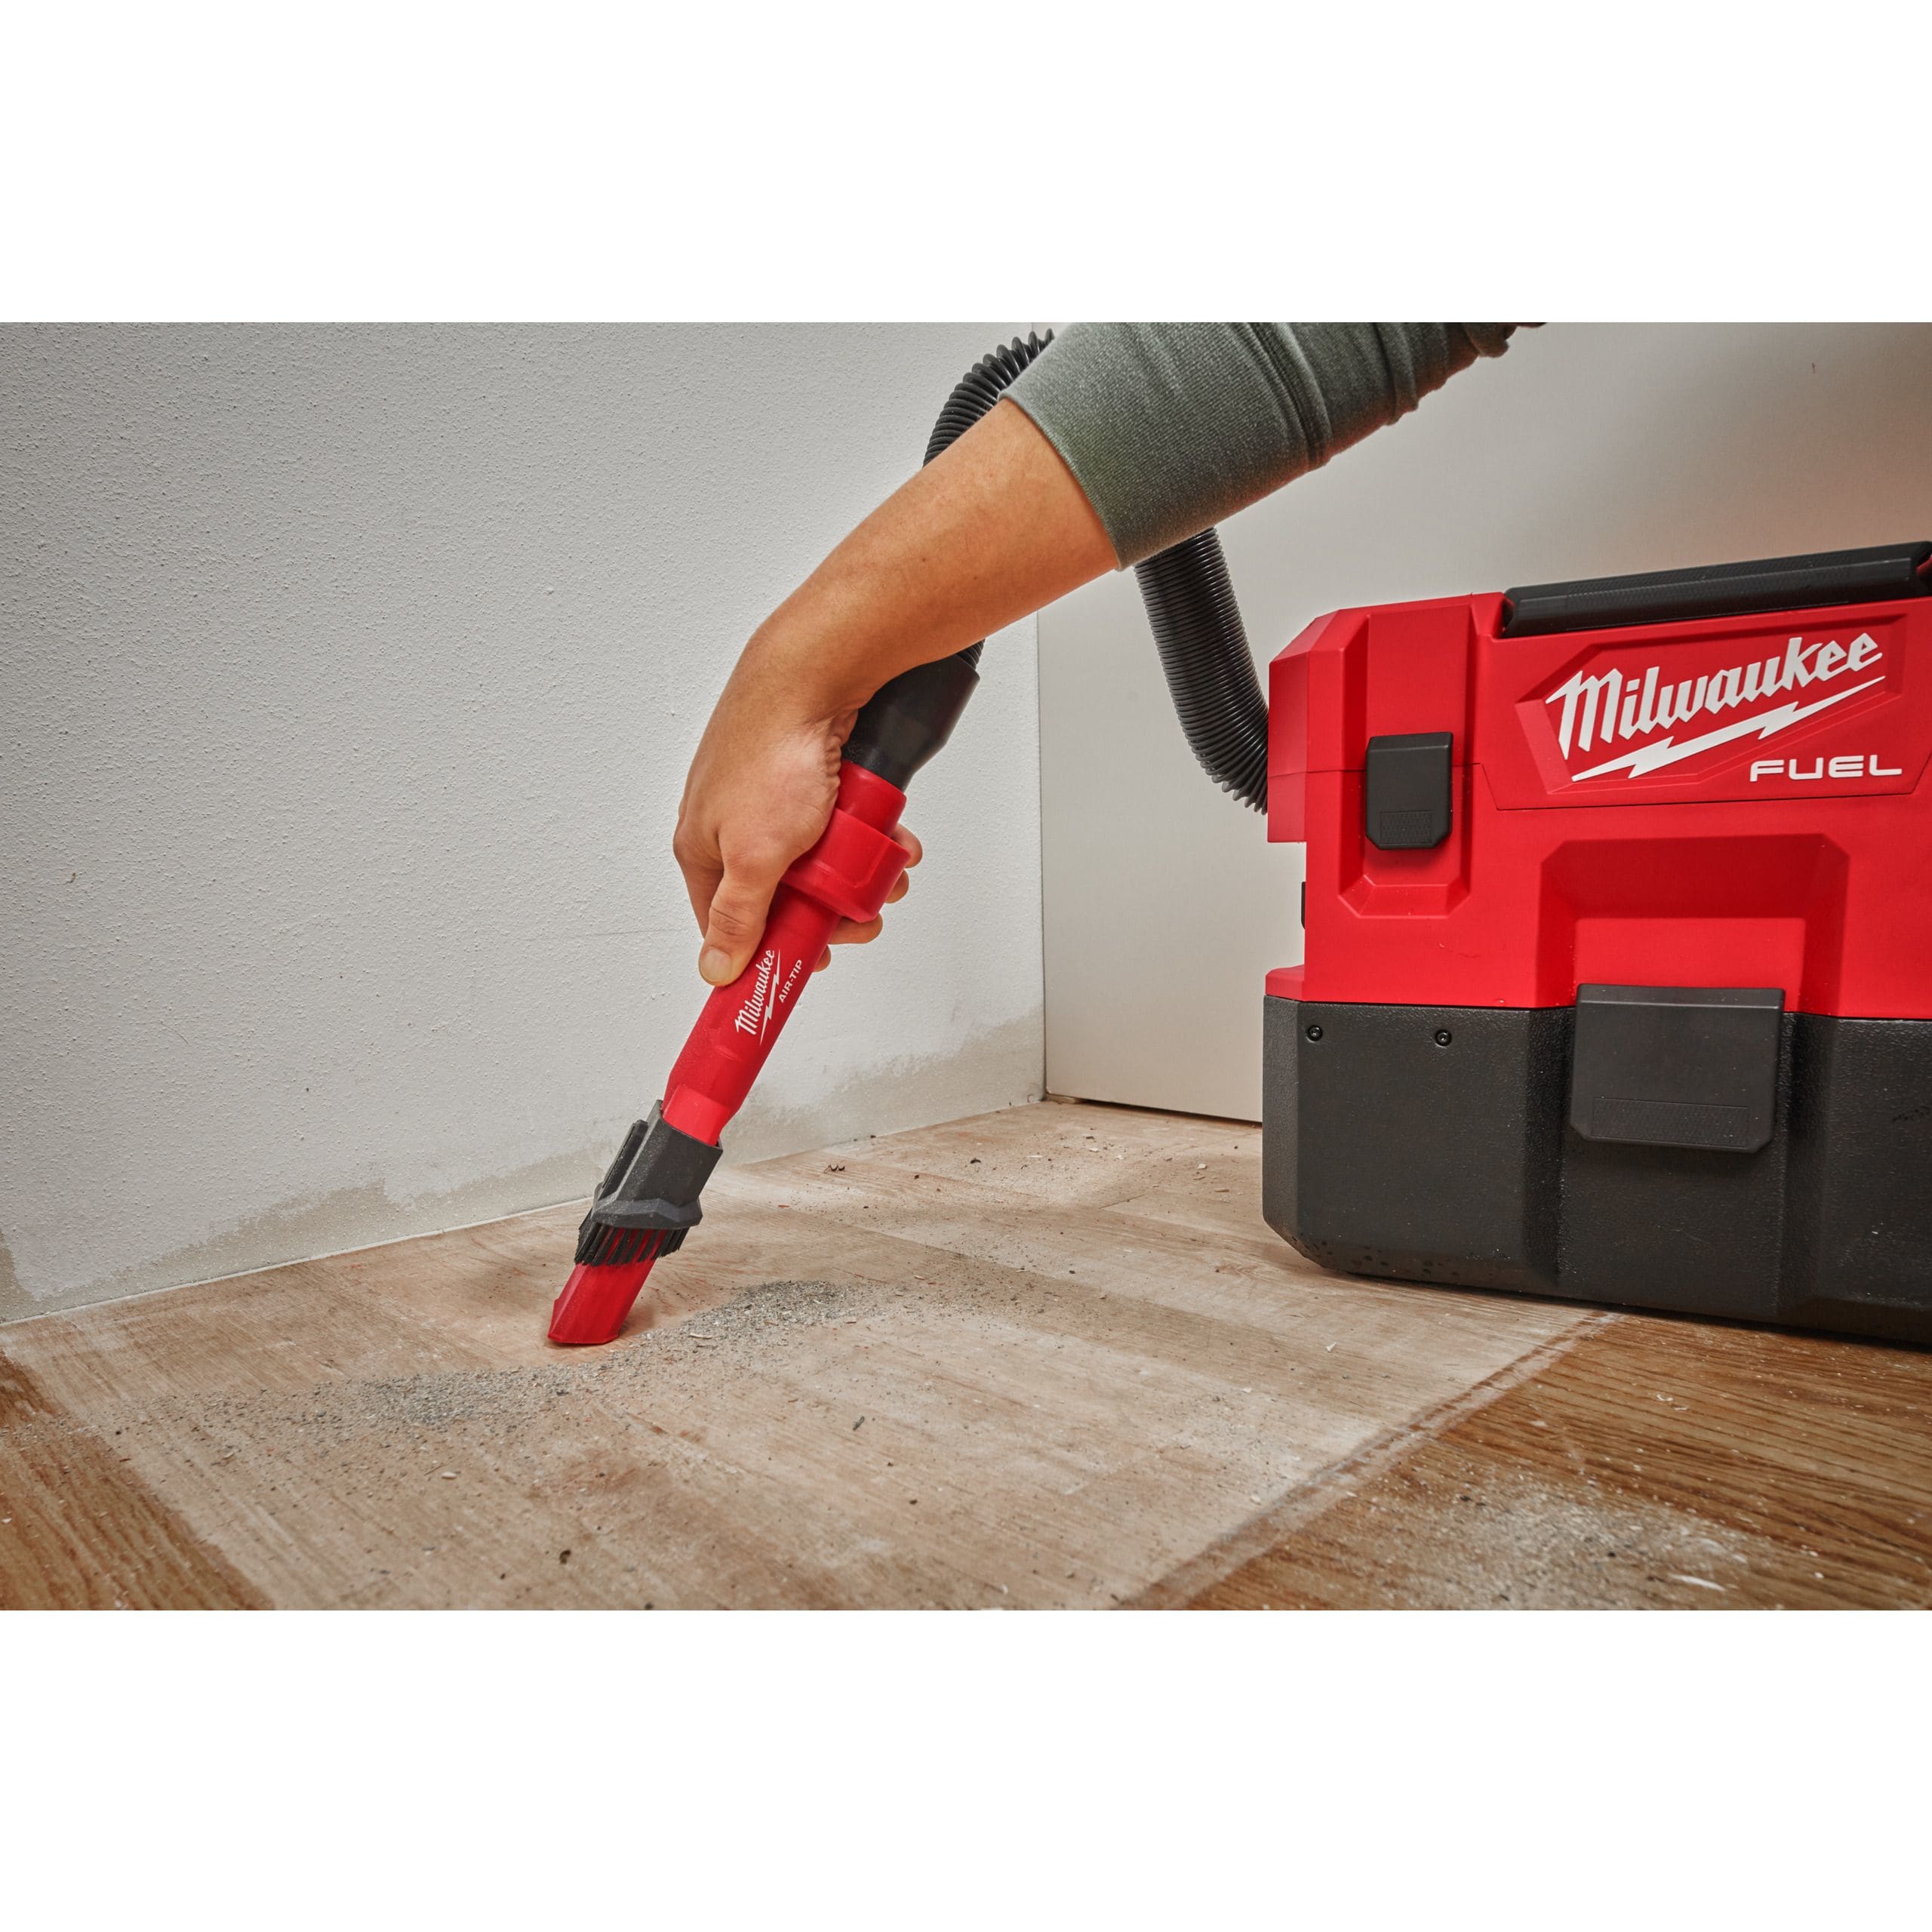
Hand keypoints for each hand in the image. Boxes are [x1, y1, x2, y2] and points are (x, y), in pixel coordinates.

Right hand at [670, 396, 1110, 986]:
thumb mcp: (757, 857)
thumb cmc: (772, 753)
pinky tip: (890, 835)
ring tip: (889, 867)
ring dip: (860, 873)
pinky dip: (868, 836)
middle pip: (784, 898)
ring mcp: (773, 800)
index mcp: (701, 849)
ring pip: (820, 863)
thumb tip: (716, 969)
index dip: (769, 953)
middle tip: (865, 914)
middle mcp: (732, 825)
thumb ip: (739, 919)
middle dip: (833, 909)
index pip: (727, 928)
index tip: (803, 973)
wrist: (816, 674)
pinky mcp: (810, 779)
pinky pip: (842, 827)